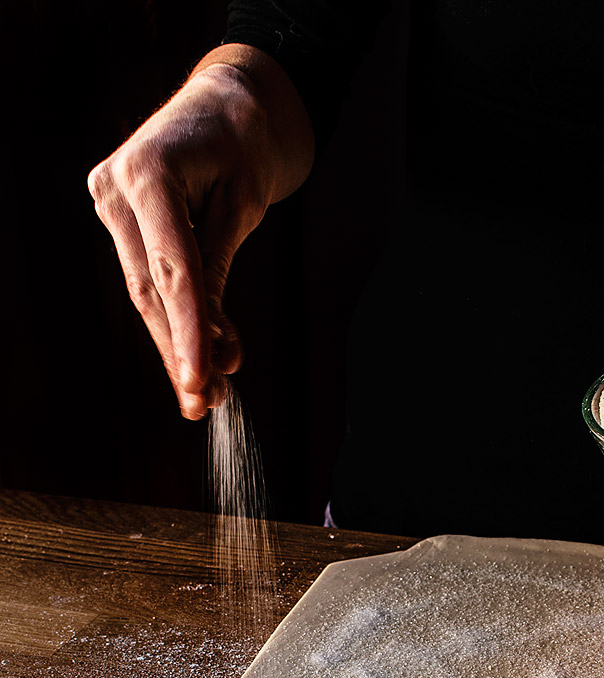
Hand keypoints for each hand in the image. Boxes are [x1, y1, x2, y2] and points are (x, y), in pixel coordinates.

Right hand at [88, 46, 313, 418]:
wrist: (229, 103)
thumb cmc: (243, 142)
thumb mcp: (242, 205)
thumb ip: (219, 271)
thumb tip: (217, 348)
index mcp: (147, 172)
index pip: (171, 270)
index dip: (189, 331)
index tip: (204, 380)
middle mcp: (117, 188)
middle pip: (150, 291)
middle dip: (182, 351)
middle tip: (206, 402)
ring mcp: (113, 204)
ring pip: (146, 294)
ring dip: (180, 345)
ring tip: (209, 393)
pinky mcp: (122, 220)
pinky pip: (150, 280)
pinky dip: (178, 319)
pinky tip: (203, 359)